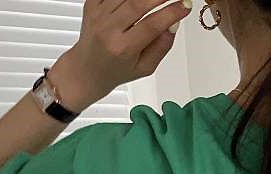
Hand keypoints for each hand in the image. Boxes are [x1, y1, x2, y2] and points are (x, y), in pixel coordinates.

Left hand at [49, 0, 192, 111]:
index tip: (185, 6)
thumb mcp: (145, 68)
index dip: (171, 13)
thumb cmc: (116, 70)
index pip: (151, 26)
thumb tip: (173, 24)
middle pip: (138, 4)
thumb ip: (161, 47)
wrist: (86, 69)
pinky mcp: (91, 4)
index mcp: (123, 49)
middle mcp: (108, 30)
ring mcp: (98, 15)